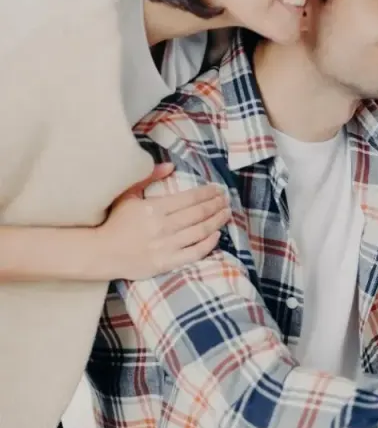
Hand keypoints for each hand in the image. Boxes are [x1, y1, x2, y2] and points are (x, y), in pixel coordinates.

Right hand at [92, 163, 230, 279]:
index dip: (208, 193)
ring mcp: (166, 246)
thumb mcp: (127, 196)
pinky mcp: (167, 262)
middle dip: (216, 205)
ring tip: (226, 213)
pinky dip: (209, 243)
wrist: (100, 253)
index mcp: (155, 208)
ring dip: (217, 221)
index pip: (190, 198)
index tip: (218, 189)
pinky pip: (195, 252)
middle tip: (226, 199)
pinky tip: (217, 235)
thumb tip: (170, 165)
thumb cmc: (115, 223)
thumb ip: (149, 178)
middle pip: (199, 213)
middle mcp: (163, 226)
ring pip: (201, 231)